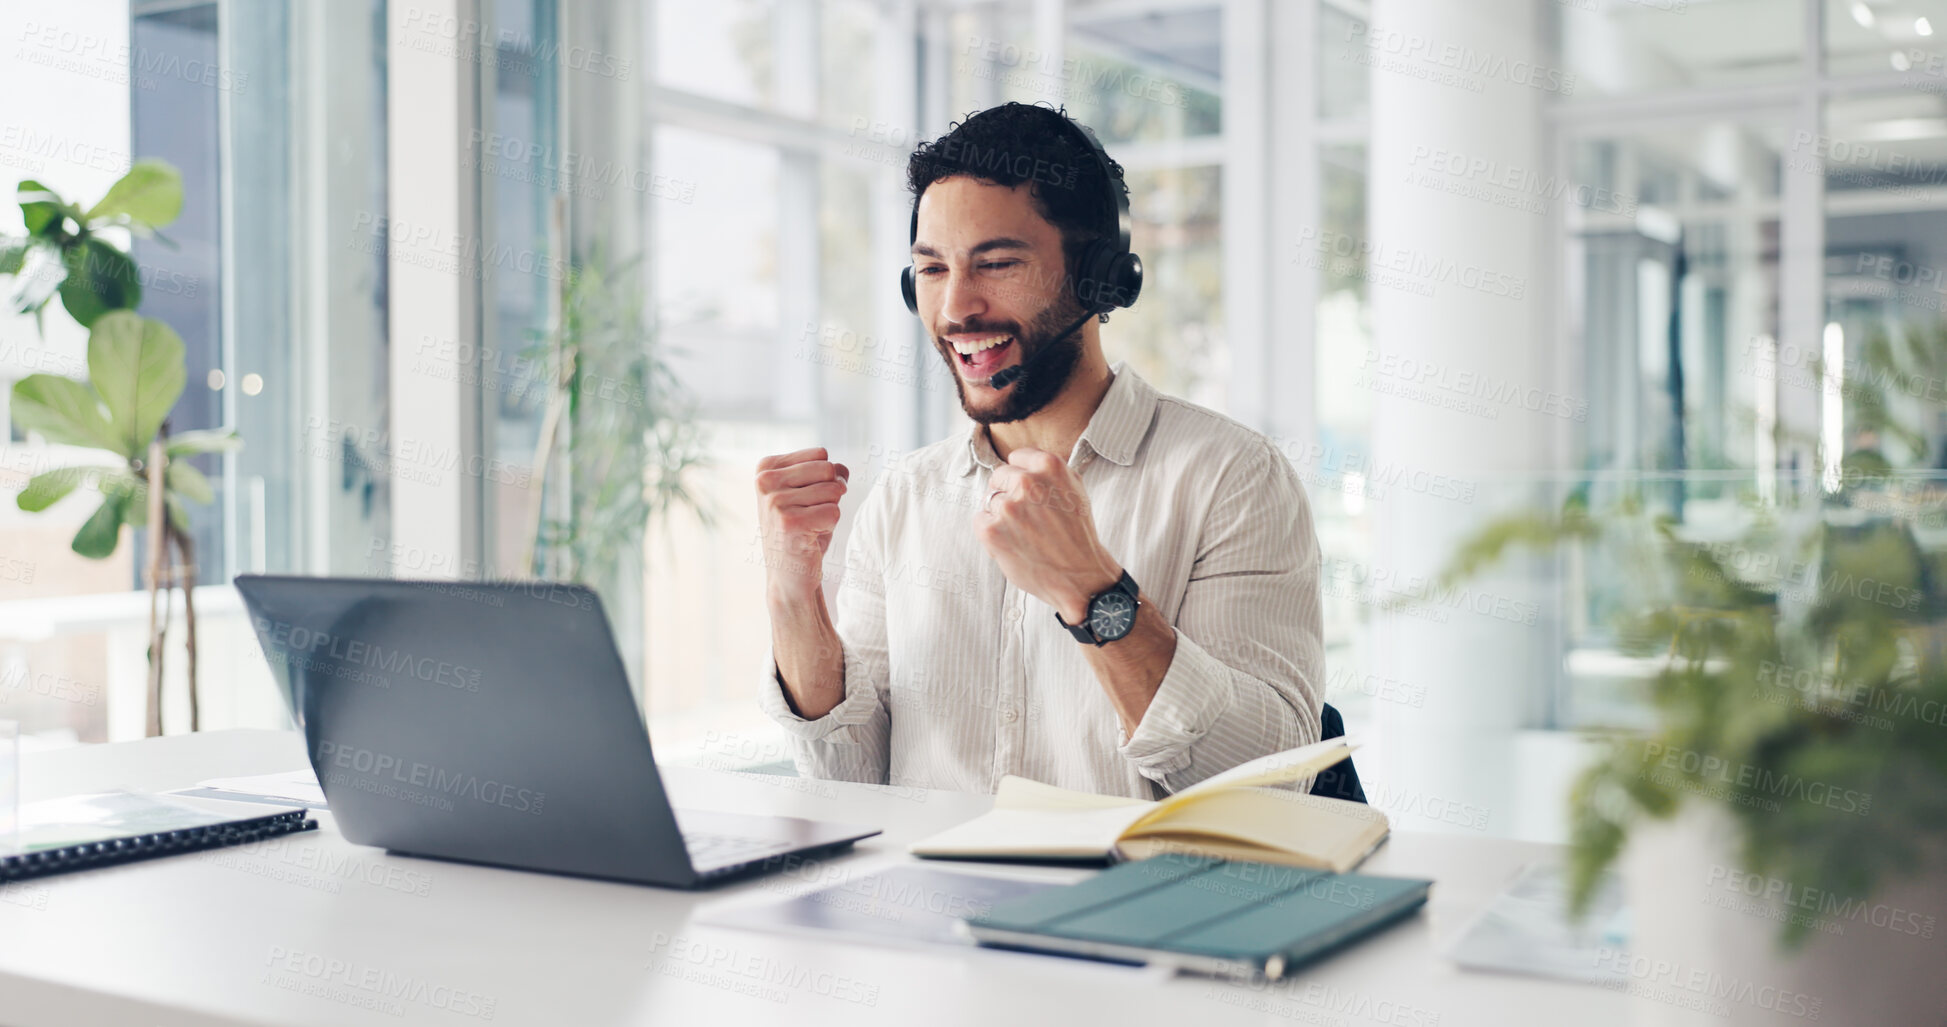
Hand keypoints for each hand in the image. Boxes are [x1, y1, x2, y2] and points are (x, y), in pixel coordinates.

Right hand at [755, 446, 849, 600]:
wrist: (789, 576)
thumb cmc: (803, 531)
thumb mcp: (812, 493)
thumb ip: (828, 473)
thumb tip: (842, 471)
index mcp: (766, 468)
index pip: (821, 454)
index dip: (826, 478)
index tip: (806, 500)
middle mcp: (765, 481)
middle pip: (828, 469)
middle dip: (831, 494)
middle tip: (811, 515)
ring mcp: (775, 502)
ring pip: (834, 491)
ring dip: (829, 512)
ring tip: (809, 527)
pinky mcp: (790, 522)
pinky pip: (834, 512)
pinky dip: (829, 528)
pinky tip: (810, 538)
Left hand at [974, 448, 1120, 622]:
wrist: (1079, 576)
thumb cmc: (1078, 534)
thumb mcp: (1075, 489)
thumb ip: (1048, 470)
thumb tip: (1021, 461)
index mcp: (1049, 466)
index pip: (1017, 457)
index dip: (1022, 476)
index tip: (1030, 493)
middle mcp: (1027, 483)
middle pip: (999, 476)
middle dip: (1009, 493)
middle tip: (1027, 517)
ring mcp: (1007, 507)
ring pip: (989, 499)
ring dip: (1001, 514)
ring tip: (1024, 533)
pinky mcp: (991, 530)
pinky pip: (980, 520)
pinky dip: (991, 532)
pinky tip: (1013, 543)